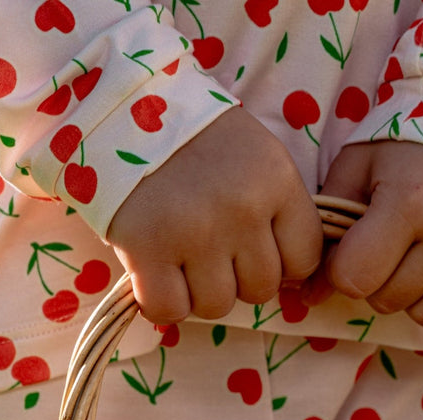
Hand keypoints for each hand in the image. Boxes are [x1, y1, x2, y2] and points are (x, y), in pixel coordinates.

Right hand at [106, 108, 322, 324]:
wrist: (119, 107)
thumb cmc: (194, 139)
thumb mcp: (254, 157)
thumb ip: (277, 211)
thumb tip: (292, 283)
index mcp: (277, 179)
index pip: (303, 259)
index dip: (280, 262)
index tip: (254, 247)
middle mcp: (242, 207)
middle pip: (261, 290)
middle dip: (236, 277)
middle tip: (209, 248)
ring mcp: (196, 231)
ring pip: (217, 305)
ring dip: (197, 291)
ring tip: (179, 256)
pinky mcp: (147, 249)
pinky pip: (169, 309)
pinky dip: (160, 302)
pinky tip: (152, 273)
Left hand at [305, 141, 422, 339]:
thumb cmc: (416, 140)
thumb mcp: (363, 162)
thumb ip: (329, 223)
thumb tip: (306, 297)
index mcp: (410, 201)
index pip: (354, 278)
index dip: (344, 269)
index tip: (355, 248)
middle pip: (388, 301)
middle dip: (380, 280)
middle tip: (393, 247)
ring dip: (414, 298)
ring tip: (422, 259)